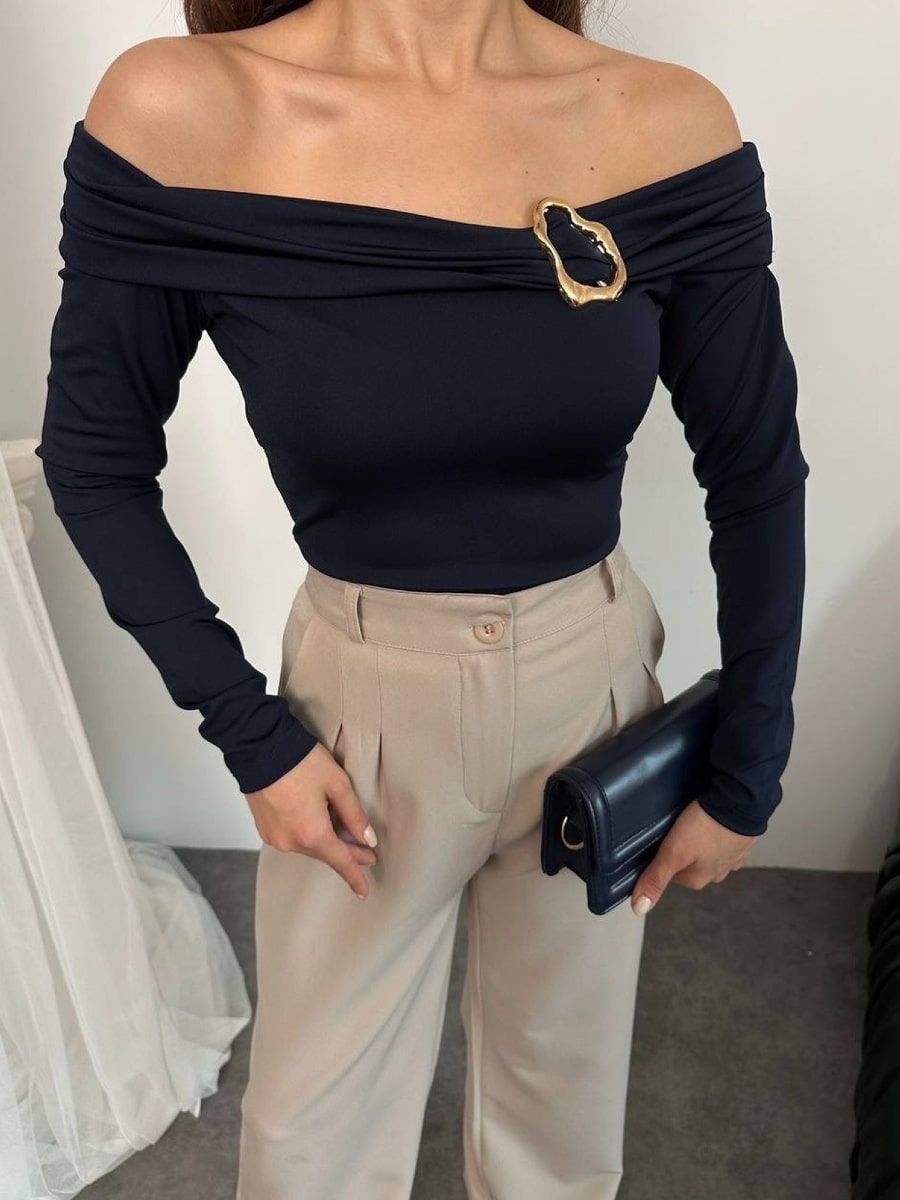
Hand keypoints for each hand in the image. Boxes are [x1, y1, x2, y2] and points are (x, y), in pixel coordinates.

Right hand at [244, 744, 378, 899]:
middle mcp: (291, 842)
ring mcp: (274, 836)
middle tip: (365, 853)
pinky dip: (306, 833)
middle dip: (345, 853)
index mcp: (312, 833)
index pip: (340, 862)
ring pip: (307, 845)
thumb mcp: (337, 784)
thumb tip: (367, 839)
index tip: (364, 891)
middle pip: (324, 853)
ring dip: (325, 841)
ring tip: (342, 831)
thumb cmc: (300, 762)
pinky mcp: (263, 828)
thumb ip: (354, 815)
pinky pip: (292, 837)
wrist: (259, 747)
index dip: (355, 876)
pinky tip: (315, 821)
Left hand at [630, 800, 756, 915]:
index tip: (659, 840)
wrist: (741, 800)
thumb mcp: (673, 852)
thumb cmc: (708, 826)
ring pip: (704, 850)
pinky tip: (710, 818)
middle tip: (677, 827)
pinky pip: (721, 838)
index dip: (660, 854)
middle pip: (685, 861)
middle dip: (679, 845)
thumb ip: (656, 878)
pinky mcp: (740, 840)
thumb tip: (640, 907)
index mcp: (697, 880)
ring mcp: (730, 857)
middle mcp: (716, 873)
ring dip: (698, 837)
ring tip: (693, 820)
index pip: (667, 872)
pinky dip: (715, 829)